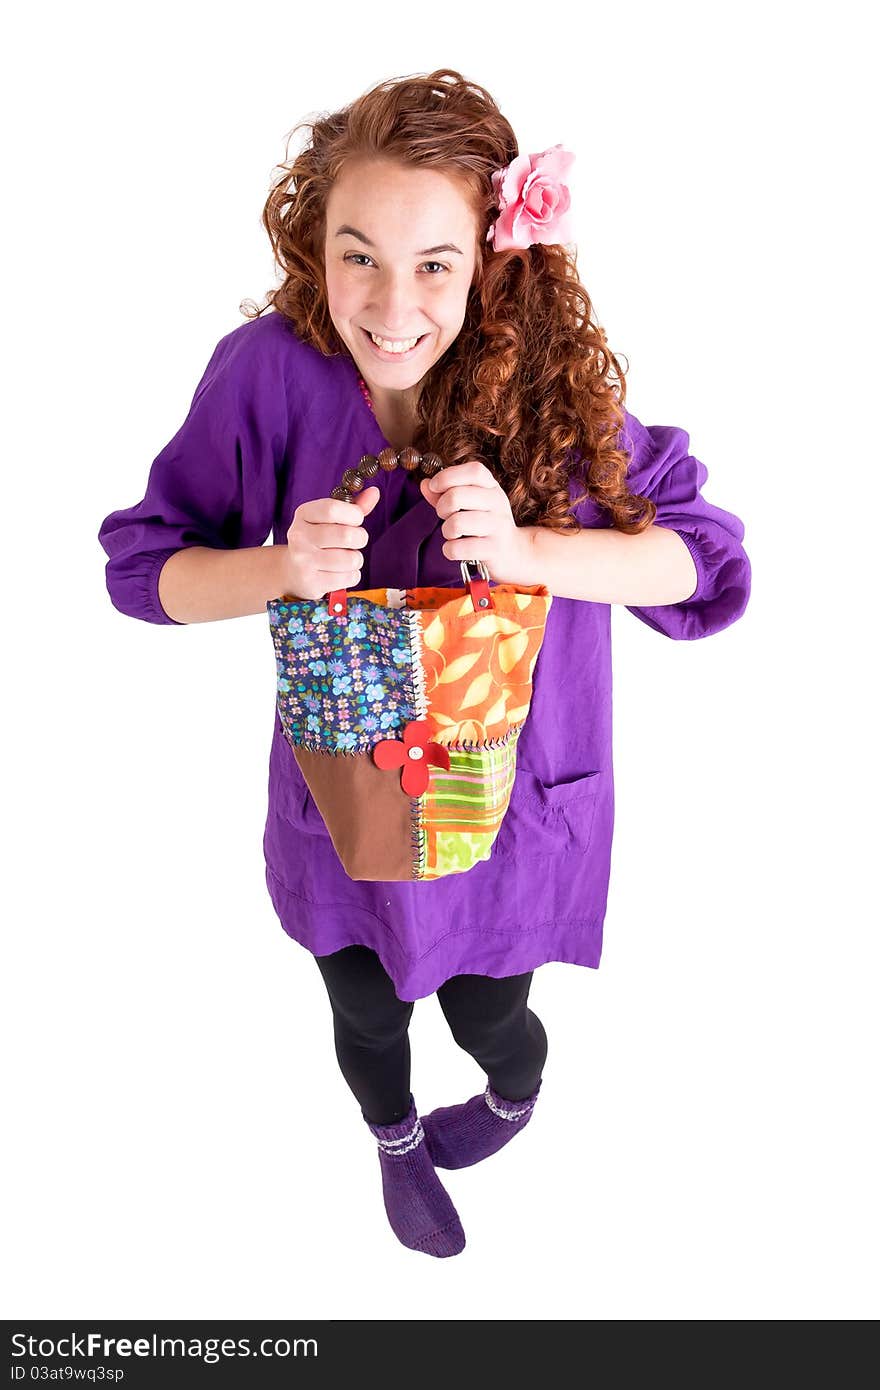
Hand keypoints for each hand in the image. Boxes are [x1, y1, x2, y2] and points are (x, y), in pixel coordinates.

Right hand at [283, 486, 380, 599]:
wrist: (292, 571)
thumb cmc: (318, 540)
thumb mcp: (330, 519)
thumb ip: (353, 506)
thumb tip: (375, 492)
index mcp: (304, 514)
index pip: (333, 509)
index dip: (354, 514)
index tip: (356, 519)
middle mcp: (300, 536)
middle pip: (347, 535)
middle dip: (360, 538)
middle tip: (354, 541)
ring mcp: (304, 561)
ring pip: (351, 559)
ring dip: (356, 559)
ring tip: (345, 558)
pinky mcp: (312, 582)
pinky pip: (349, 578)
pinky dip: (351, 575)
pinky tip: (340, 572)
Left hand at [419, 460, 531, 582]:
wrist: (513, 552)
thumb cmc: (486, 524)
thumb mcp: (470, 504)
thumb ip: (445, 493)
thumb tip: (424, 484)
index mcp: (491, 487)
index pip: (473, 471)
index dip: (448, 476)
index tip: (434, 486)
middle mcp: (497, 503)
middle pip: (457, 496)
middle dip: (441, 507)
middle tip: (445, 515)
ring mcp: (497, 526)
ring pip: (456, 523)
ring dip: (446, 530)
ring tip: (453, 534)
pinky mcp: (493, 549)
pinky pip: (458, 548)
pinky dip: (450, 550)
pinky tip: (456, 549)